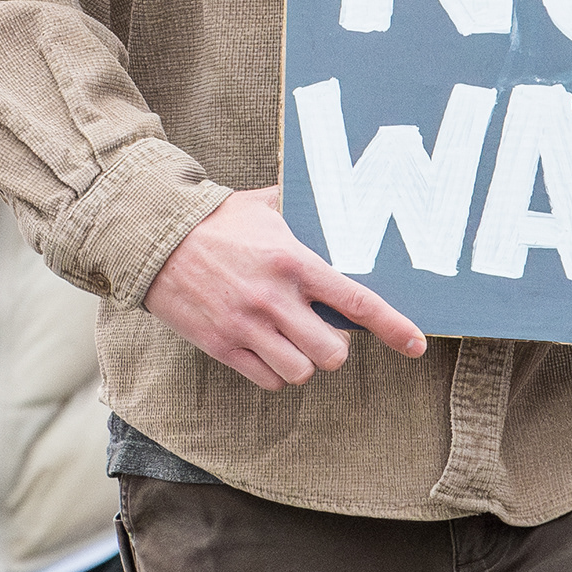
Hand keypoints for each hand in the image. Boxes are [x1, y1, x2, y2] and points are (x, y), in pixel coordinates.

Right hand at [145, 188, 427, 390]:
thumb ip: (303, 206)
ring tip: (293, 340)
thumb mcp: (265, 205)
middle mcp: (274, 299)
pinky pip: (268, 380)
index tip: (417, 344)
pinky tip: (268, 349)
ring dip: (304, 362)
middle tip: (325, 333)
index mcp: (293, 261)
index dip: (393, 327)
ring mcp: (247, 326)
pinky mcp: (222, 346)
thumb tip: (337, 191)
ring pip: (301, 372)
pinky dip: (276, 372)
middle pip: (333, 354)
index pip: (356, 301)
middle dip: (336, 350)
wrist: (154, 240)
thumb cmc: (217, 221)